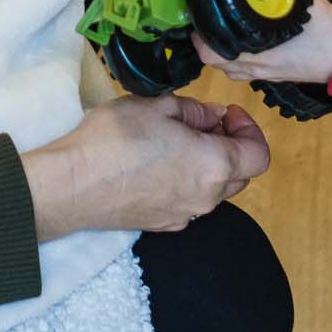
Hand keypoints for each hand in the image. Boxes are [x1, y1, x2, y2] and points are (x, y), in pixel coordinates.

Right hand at [18, 93, 271, 238]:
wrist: (72, 186)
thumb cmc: (114, 141)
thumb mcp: (156, 107)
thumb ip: (193, 111)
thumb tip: (211, 116)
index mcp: (214, 165)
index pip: (258, 155)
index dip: (248, 130)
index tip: (227, 113)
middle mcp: (207, 197)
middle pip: (240, 175)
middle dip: (230, 146)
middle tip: (204, 123)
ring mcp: (185, 215)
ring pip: (214, 190)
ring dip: (208, 166)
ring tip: (177, 142)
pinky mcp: (163, 224)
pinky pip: (190, 203)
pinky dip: (187, 183)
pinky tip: (159, 165)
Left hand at [193, 0, 331, 85]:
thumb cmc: (327, 34)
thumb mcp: (303, 2)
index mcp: (257, 54)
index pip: (210, 53)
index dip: (198, 36)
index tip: (196, 17)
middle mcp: (256, 69)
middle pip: (216, 62)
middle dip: (207, 42)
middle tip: (206, 19)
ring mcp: (265, 75)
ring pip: (230, 67)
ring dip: (221, 50)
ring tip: (221, 26)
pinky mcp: (275, 75)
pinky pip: (246, 68)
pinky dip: (237, 55)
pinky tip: (244, 37)